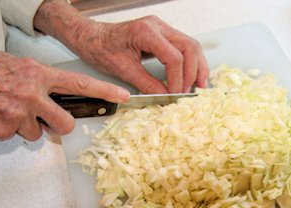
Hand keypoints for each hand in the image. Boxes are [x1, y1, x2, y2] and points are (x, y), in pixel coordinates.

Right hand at [0, 50, 129, 140]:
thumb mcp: (15, 66)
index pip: (80, 84)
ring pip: (36, 134)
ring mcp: (16, 116)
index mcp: (36, 74)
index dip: (105, 91)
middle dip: (59, 126)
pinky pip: (12, 137)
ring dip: (25, 126)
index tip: (122, 96)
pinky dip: (4, 130)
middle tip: (46, 119)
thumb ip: (38, 81)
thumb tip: (53, 94)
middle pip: (65, 124)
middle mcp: (30, 95)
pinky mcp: (1, 132)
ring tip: (5, 110)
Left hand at [74, 16, 208, 93]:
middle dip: (194, 72)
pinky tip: (193, 76)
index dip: (178, 79)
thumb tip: (165, 96)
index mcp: (146, 32)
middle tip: (190, 92)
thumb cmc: (101, 48)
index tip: (175, 95)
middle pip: (189, 47)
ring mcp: (162, 29)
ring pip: (192, 46)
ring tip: (199, 86)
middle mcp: (158, 26)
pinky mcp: (164, 35)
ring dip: (198, 67)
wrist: (91, 37)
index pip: (174, 57)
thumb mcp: (122, 69)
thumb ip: (146, 84)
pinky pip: (185, 47)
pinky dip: (192, 63)